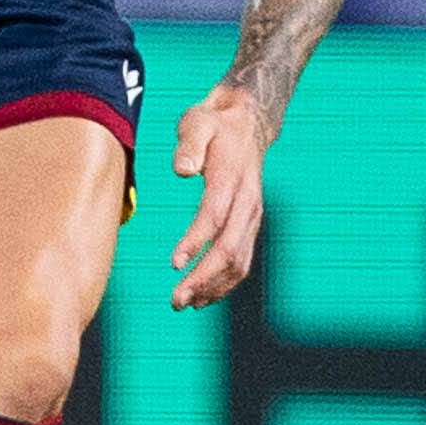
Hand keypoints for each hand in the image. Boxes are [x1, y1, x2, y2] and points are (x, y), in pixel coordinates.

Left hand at [166, 87, 271, 308]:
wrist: (247, 122)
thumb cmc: (214, 123)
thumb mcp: (197, 121)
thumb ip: (189, 143)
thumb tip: (181, 169)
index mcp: (231, 177)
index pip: (214, 215)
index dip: (195, 242)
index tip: (173, 263)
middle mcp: (247, 201)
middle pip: (229, 247)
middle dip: (203, 277)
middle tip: (175, 299)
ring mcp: (252, 215)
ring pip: (239, 260)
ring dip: (213, 286)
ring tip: (184, 303)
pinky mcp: (250, 224)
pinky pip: (242, 259)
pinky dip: (224, 282)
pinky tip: (203, 296)